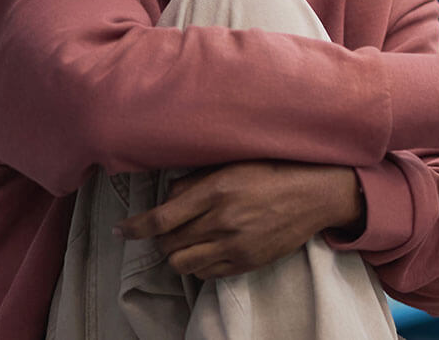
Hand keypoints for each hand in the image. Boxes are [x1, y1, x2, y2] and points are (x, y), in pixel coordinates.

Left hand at [116, 161, 361, 279]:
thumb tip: (166, 197)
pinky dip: (198, 265)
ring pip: (182, 264)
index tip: (122, 230)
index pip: (160, 219)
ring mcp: (235, 245)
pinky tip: (206, 251)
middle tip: (164, 231)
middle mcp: (222, 220)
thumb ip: (196, 181)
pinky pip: (206, 274)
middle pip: (167, 243)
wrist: (316, 194)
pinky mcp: (247, 262)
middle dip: (158, 239)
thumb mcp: (233, 164)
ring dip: (175, 255)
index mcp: (215, 191)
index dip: (134, 227)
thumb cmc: (274, 172)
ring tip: (184, 243)